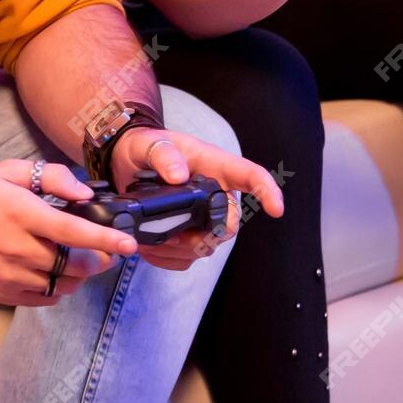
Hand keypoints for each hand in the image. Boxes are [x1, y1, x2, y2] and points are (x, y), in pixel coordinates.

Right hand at [0, 159, 138, 307]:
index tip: (130, 245)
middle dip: (99, 261)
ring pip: (61, 284)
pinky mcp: (2, 293)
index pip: (73, 231)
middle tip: (107, 253)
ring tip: (80, 262)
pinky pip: (43, 298)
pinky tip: (55, 274)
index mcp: (22, 214)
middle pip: (74, 264)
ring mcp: (9, 275)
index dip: (105, 239)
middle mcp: (18, 248)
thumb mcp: (9, 171)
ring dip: (79, 276)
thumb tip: (85, 192)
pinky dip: (57, 289)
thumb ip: (51, 177)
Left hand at [110, 127, 284, 270]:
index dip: (268, 192)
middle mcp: (216, 193)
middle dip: (208, 236)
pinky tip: (150, 248)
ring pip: (208, 246)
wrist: (127, 163)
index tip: (275, 210)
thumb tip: (178, 175)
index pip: (251, 175)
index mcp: (215, 166)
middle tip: (177, 236)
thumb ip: (164, 154)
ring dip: (181, 250)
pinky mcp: (186, 235)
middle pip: (230, 224)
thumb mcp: (149, 143)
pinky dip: (168, 259)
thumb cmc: (145, 147)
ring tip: (151, 240)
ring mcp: (202, 217)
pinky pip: (187, 258)